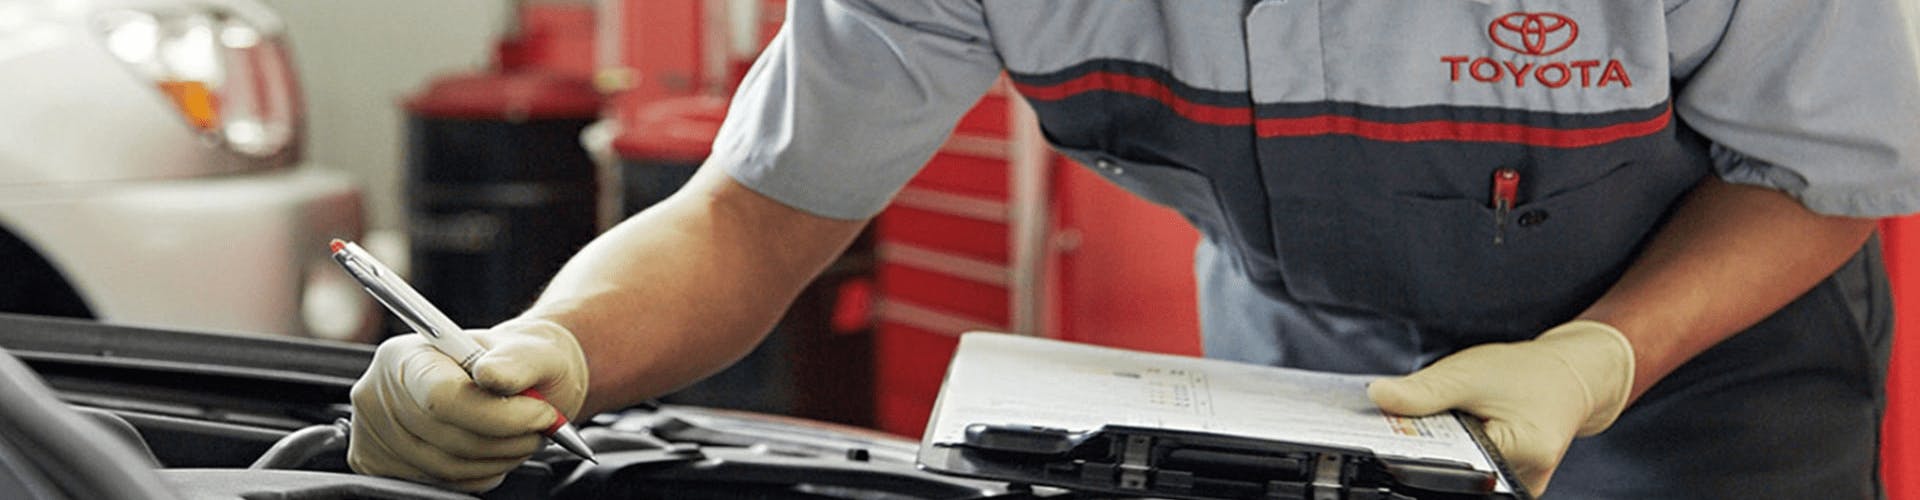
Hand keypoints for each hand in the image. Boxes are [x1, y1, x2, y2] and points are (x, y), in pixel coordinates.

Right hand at [348, 319, 588, 491]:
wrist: (514, 378)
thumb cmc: (519, 360)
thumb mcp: (533, 349)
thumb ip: (517, 361)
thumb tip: (492, 375)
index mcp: (410, 356)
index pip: (442, 398)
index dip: (497, 415)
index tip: (540, 413)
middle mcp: (385, 393)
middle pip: (447, 438)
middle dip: (508, 438)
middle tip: (541, 424)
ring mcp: (383, 434)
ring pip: (449, 467)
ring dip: (502, 457)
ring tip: (524, 434)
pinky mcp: (392, 466)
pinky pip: (447, 483)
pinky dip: (484, 472)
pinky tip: (499, 448)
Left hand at [1367, 320, 1633, 495]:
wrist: (1567, 377)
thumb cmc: (1525, 373)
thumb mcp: (1469, 374)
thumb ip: (1424, 391)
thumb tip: (1378, 397)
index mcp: (1518, 453)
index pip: (1450, 462)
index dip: (1415, 448)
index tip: (1392, 432)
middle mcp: (1520, 480)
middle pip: (1454, 474)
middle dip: (1428, 449)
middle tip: (1415, 423)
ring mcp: (1516, 487)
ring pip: (1460, 475)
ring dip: (1441, 452)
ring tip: (1442, 423)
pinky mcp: (1507, 483)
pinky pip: (1471, 474)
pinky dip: (1455, 454)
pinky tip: (1454, 434)